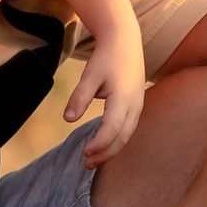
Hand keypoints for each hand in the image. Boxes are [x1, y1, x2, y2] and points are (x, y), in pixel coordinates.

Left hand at [64, 41, 145, 164]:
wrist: (125, 42)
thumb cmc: (106, 58)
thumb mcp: (90, 75)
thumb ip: (79, 97)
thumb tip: (68, 119)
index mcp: (123, 97)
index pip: (112, 127)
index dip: (99, 143)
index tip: (84, 153)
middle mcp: (135, 105)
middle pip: (122, 137)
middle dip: (105, 153)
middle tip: (86, 164)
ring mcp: (138, 106)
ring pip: (127, 135)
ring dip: (111, 150)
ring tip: (92, 160)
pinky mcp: (136, 106)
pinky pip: (128, 129)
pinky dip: (116, 140)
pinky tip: (103, 146)